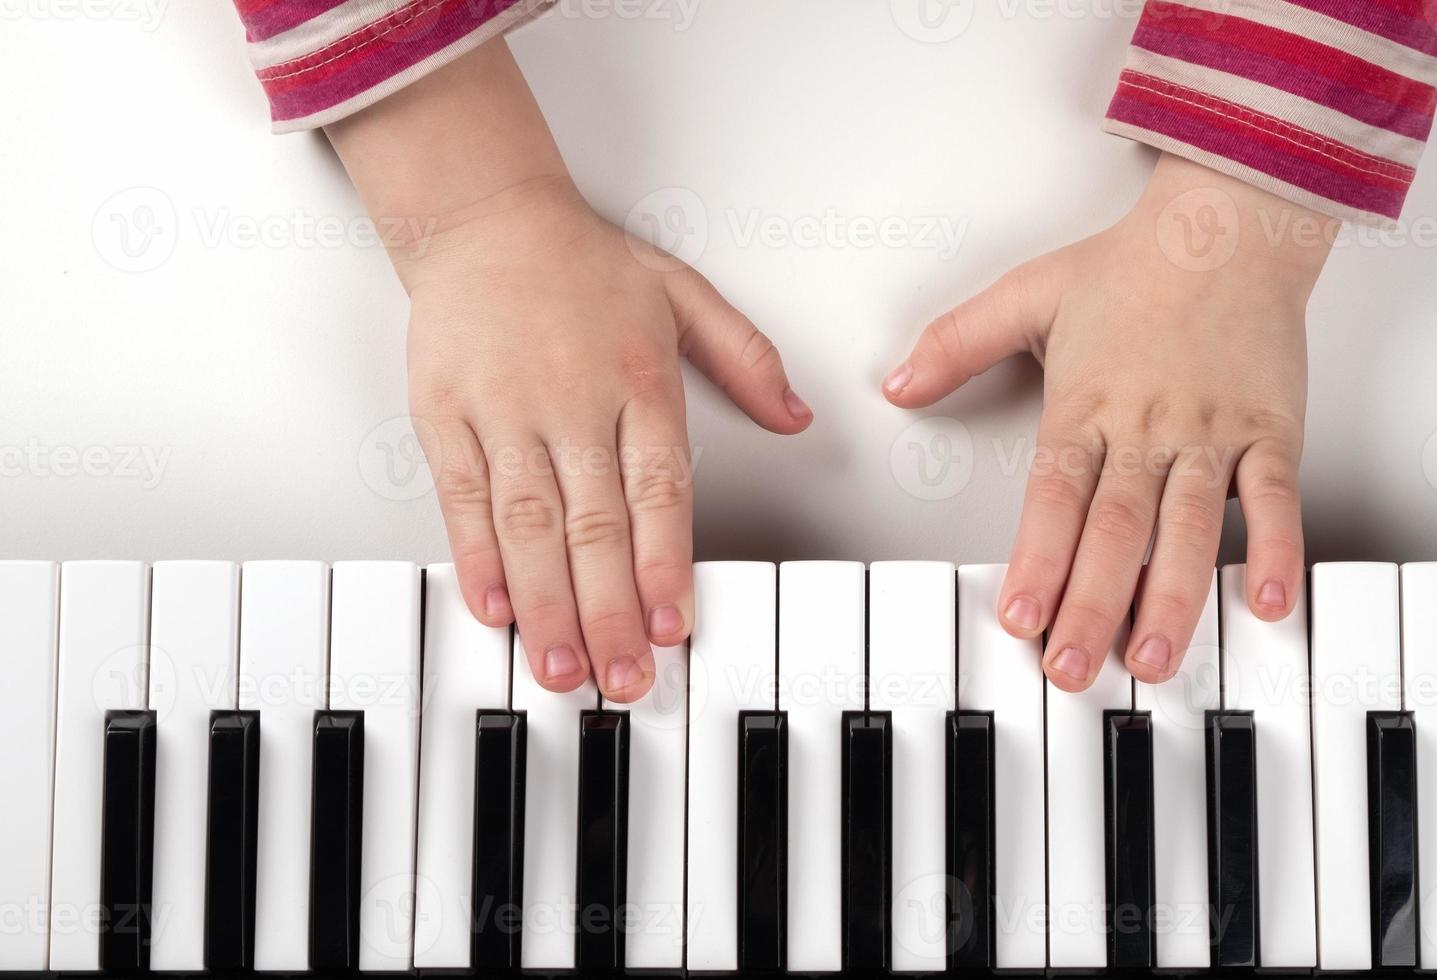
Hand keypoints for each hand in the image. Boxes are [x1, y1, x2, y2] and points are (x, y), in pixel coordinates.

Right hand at [329, 40, 810, 699]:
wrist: (483, 216)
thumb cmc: (584, 263)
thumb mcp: (684, 293)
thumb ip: (746, 359)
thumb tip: (798, 416)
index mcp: (638, 377)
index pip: (658, 490)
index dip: (664, 566)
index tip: (673, 627)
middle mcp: (572, 399)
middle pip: (594, 524)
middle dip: (609, 612)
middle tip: (622, 679)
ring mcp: (504, 409)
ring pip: (528, 523)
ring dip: (546, 603)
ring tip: (561, 667)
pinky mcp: (445, 414)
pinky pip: (464, 497)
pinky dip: (478, 557)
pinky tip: (496, 608)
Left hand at [884, 154, 1334, 690]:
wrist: (1231, 221)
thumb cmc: (1135, 265)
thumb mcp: (1028, 293)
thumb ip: (957, 342)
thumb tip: (897, 383)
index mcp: (1085, 404)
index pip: (1054, 497)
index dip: (1036, 560)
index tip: (1018, 617)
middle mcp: (1146, 426)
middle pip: (1115, 529)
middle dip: (1092, 605)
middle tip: (1072, 669)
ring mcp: (1210, 432)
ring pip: (1188, 526)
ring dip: (1172, 597)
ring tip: (1152, 659)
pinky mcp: (1270, 430)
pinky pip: (1275, 497)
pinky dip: (1274, 549)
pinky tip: (1266, 603)